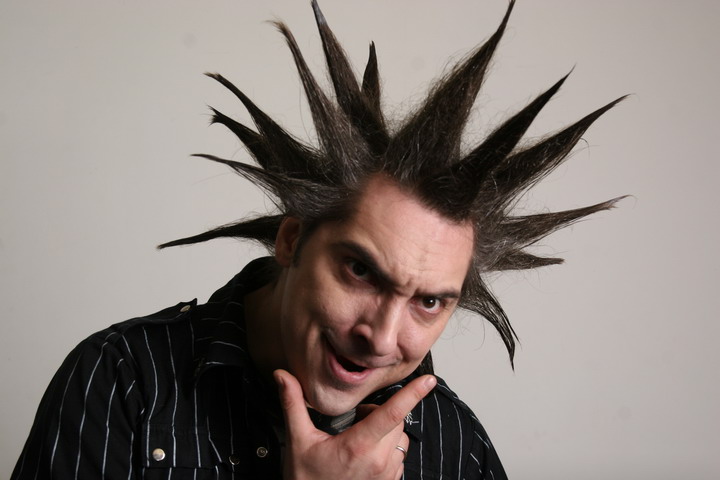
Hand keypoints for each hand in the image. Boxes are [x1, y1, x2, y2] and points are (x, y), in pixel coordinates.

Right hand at [274, 369, 435, 479]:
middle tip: (355, 423)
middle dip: (380, 414)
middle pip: (396, 422)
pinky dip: (387, 449)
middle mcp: (378, 461)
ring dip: (386, 433)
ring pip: (400, 439)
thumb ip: (293, 404)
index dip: (412, 395)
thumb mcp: (297, 441)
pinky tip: (364, 457)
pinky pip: (399, 457)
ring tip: (358, 440)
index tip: (428, 380)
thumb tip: (282, 375)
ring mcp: (386, 475)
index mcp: (358, 446)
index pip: (392, 414)